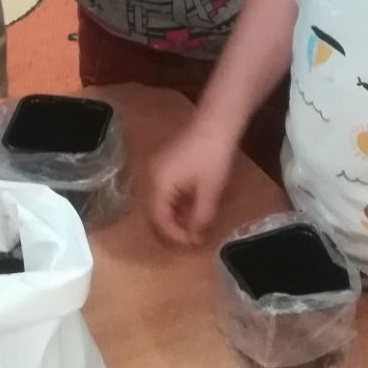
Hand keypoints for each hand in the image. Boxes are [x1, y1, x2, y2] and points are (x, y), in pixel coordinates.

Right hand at [150, 125, 237, 247]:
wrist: (216, 122)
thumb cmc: (212, 156)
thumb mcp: (210, 190)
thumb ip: (201, 217)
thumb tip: (195, 238)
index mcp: (158, 184)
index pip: (159, 219)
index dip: (174, 235)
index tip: (192, 244)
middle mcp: (151, 176)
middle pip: (154, 211)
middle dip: (171, 228)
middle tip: (190, 239)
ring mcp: (156, 168)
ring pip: (159, 201)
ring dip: (173, 216)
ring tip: (192, 227)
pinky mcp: (165, 164)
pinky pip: (164, 191)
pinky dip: (174, 203)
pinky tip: (190, 208)